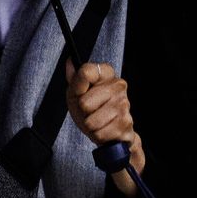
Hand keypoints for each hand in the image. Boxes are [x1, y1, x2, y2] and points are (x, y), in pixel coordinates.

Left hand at [66, 61, 144, 197]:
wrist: (111, 132)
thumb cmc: (93, 110)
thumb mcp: (78, 93)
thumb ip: (75, 79)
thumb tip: (70, 62)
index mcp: (107, 73)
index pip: (86, 72)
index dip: (78, 87)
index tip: (82, 92)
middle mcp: (119, 85)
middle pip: (84, 102)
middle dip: (83, 112)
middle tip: (90, 111)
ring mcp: (124, 104)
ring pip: (92, 120)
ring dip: (90, 125)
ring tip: (98, 121)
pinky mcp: (126, 123)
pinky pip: (99, 133)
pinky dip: (98, 135)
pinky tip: (105, 129)